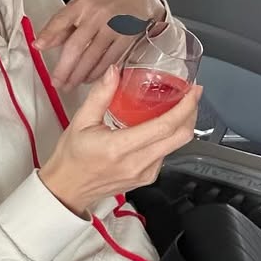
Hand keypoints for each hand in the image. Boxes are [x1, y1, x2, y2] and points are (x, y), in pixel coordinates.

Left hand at [33, 0, 166, 89]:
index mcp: (83, 5)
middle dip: (64, 68)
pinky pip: (108, 60)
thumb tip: (42, 44)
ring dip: (79, 75)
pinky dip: (97, 73)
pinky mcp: (127, 39)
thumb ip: (63, 26)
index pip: (62, 20)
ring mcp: (114, 27)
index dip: (49, 34)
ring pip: (92, 57)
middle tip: (56, 83)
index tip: (38, 47)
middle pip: (76, 46)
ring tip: (69, 85)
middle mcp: (97, 14)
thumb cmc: (106, 6)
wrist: (139, 0)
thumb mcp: (83, 8)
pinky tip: (88, 80)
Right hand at [38, 64, 200, 215]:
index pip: (164, 127)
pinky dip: (169, 137)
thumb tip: (114, 71)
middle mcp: (137, 164)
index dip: (184, 107)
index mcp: (119, 148)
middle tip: (190, 95)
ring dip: (181, 125)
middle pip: (180, 137)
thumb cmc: (71, 158)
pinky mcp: (147, 178)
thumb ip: (100, 95)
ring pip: (176, 146)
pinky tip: (162, 126)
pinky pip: (166, 154)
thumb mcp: (80, 122)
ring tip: (177, 107)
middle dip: (191, 113)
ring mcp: (145, 174)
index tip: (192, 91)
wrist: (68, 189)